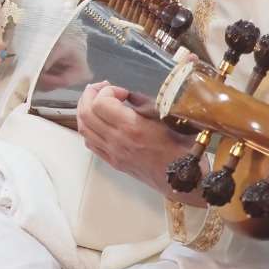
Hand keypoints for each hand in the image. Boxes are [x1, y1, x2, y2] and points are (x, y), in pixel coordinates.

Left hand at [75, 81, 200, 202]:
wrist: (184, 181)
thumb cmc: (182, 148)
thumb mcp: (169, 118)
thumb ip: (145, 104)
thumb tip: (128, 95)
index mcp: (132, 128)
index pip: (101, 103)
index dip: (108, 90)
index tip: (124, 92)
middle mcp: (117, 141)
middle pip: (86, 113)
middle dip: (90, 94)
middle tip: (102, 87)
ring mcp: (112, 153)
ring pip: (83, 128)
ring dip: (85, 109)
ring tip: (96, 100)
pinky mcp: (112, 162)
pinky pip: (90, 142)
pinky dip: (88, 127)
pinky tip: (98, 120)